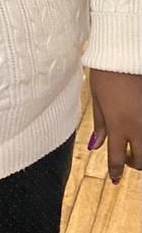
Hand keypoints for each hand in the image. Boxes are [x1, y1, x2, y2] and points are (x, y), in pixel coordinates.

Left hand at [88, 69, 141, 183]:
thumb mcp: (97, 100)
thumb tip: (95, 146)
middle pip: (140, 160)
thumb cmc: (105, 74)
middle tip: (125, 158)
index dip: (115, 171)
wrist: (123, 54)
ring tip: (134, 144)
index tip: (114, 178)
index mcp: (118, 125)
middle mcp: (136, 126)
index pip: (116, 158)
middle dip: (132, 164)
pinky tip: (139, 129)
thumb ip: (100, 125)